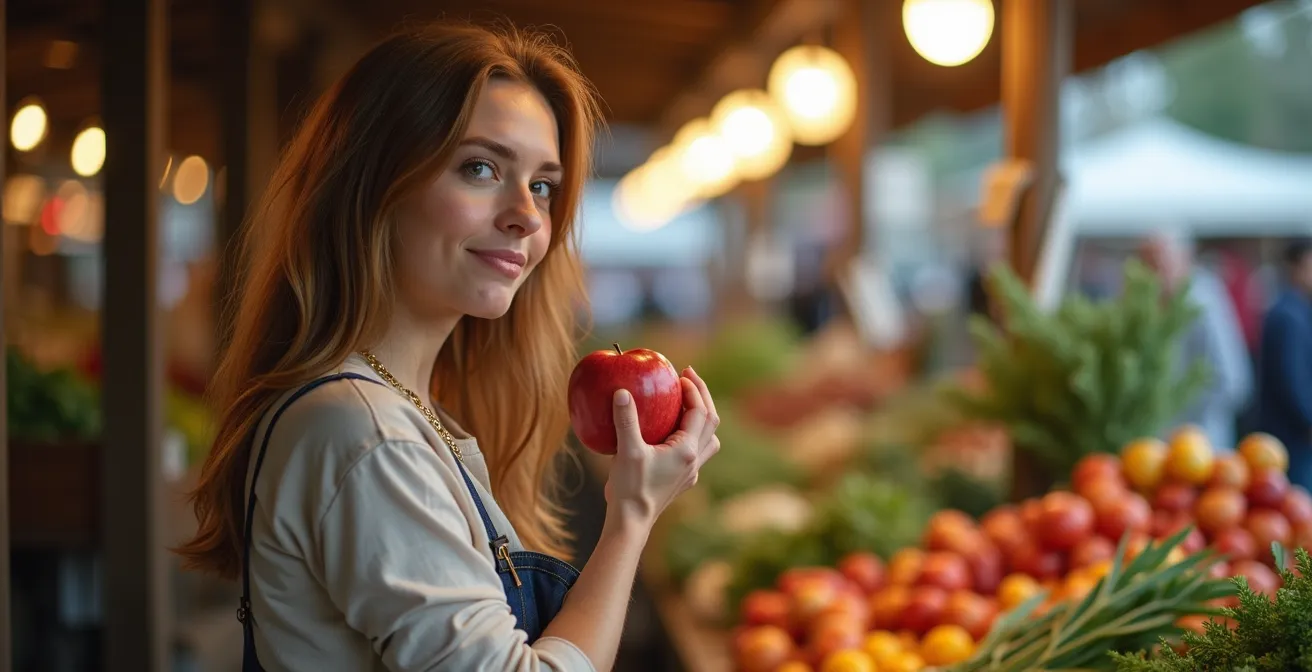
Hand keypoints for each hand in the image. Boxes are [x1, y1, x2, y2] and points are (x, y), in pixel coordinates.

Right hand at [604, 367, 719, 527]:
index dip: (694, 389)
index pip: (700, 411)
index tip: (681, 374)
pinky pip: (698, 452)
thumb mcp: (627, 450)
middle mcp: (694, 460)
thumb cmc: (630, 488)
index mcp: (686, 450)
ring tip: (687, 403)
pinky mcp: (684, 480)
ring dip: (703, 417)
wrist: (632, 522)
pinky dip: (693, 435)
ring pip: (710, 439)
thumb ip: (626, 420)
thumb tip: (622, 391)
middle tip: (688, 377)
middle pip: (711, 421)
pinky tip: (675, 434)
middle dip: (702, 396)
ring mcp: (691, 472)